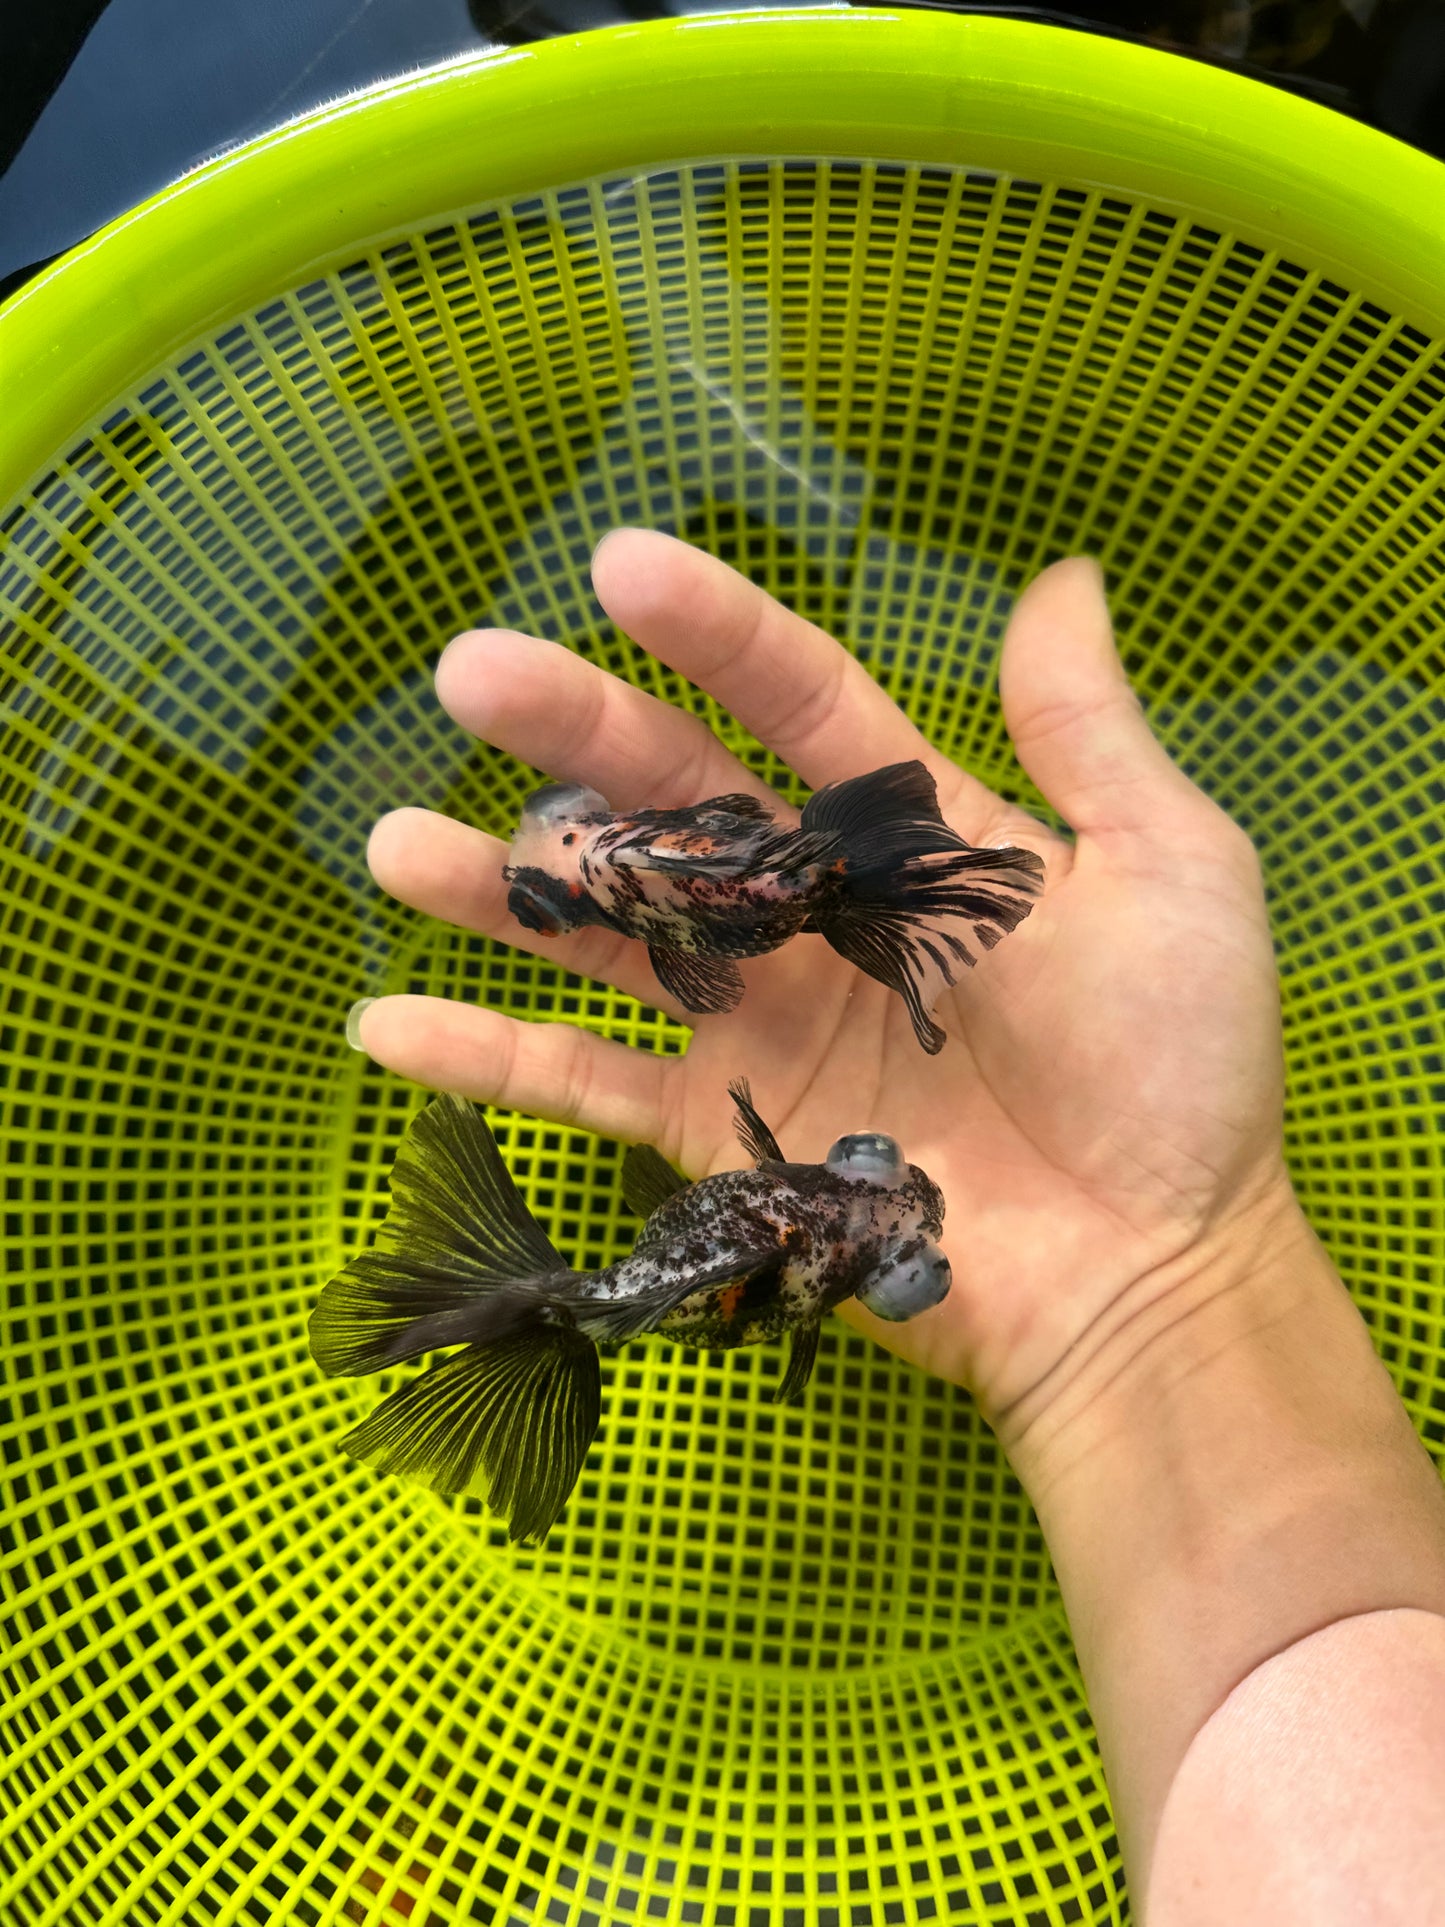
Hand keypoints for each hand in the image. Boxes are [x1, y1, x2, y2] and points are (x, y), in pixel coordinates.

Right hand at [355, 528, 1293, 1460]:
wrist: (1148, 1274)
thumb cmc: (1175, 1071)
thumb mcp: (1165, 875)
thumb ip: (1090, 738)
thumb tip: (1063, 580)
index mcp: (911, 839)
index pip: (797, 706)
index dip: (714, 636)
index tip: (620, 568)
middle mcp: (814, 915)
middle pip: (675, 804)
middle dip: (575, 737)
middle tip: (471, 673)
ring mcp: (755, 1024)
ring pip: (605, 937)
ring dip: (498, 892)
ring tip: (394, 843)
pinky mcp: (719, 1132)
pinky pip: (584, 1086)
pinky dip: (487, 1060)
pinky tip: (385, 1024)